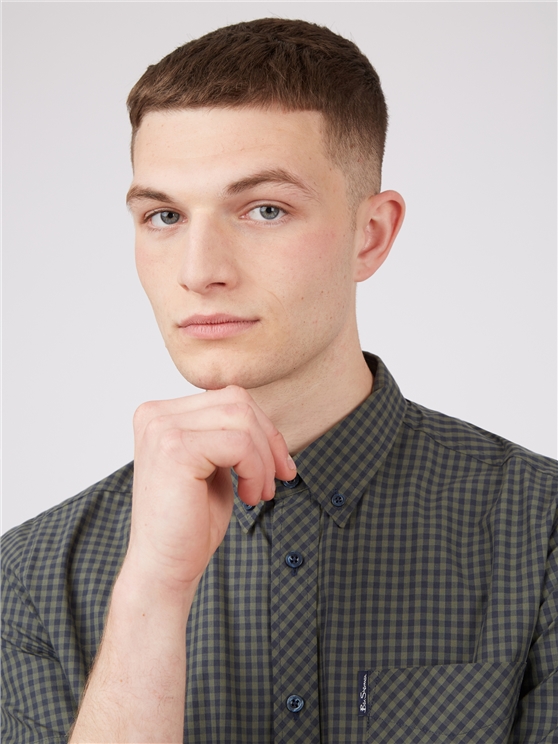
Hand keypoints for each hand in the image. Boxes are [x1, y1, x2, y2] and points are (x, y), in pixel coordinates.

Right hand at [124, 385, 295, 591]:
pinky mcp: (175, 449)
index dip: (263, 428)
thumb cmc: (190, 522)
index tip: (279, 465)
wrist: (165, 568)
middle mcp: (155, 415)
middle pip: (237, 401)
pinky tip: (248, 497)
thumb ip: (228, 433)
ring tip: (259, 492)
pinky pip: (239, 443)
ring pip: (242, 419)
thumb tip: (265, 418)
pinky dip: (256, 470)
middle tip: (277, 480)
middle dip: (269, 440)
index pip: (228, 397)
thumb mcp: (214, 465)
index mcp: (160, 414)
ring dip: (263, 459)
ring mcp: (161, 429)